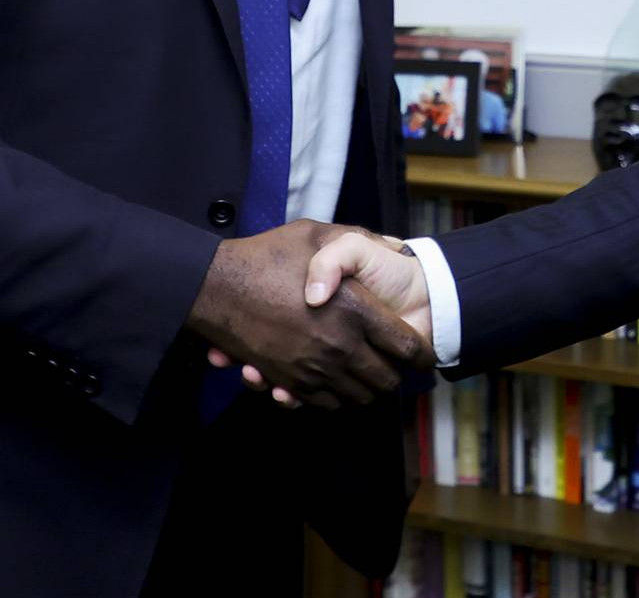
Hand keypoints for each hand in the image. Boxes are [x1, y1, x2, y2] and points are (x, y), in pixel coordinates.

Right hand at [185, 220, 431, 410]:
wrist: (215, 285)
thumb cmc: (268, 254)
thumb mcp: (316, 234)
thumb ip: (354, 243)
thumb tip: (388, 247)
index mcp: (355, 308)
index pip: (407, 346)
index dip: (421, 354)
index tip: (424, 355)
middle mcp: (340, 344)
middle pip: (386, 380)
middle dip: (394, 375)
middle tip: (393, 366)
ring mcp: (315, 368)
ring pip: (358, 397)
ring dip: (366, 390)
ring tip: (366, 374)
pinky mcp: (291, 382)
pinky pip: (326, 404)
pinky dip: (335, 398)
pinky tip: (335, 382)